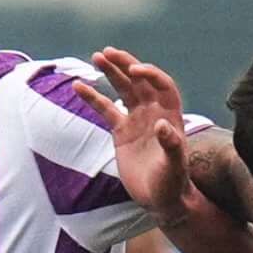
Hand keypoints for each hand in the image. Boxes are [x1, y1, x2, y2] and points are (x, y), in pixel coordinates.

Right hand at [73, 50, 194, 219]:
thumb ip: (171, 146)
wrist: (160, 200)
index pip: (162, 85)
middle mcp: (154, 113)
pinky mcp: (121, 131)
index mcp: (170, 116)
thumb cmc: (172, 184)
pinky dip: (92, 97)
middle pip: (140, 81)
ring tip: (97, 57)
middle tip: (108, 52)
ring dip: (111, 73)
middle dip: (125, 64)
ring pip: (123, 89)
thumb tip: (162, 124)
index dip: (150, 74)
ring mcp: (136, 120)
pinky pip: (105, 109)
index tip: (134, 70)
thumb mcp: (174, 167)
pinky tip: (78, 86)